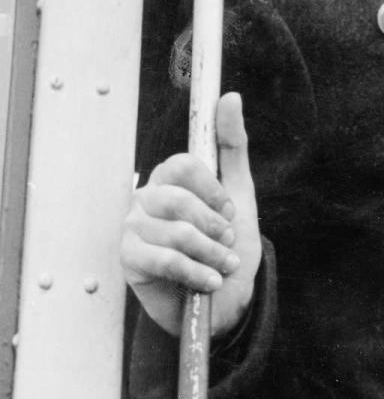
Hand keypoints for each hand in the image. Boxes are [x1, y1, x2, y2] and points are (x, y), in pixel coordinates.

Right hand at [120, 93, 261, 337]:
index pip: (181, 165)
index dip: (212, 190)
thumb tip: (230, 97)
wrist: (223, 301)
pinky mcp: (129, 260)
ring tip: (223, 266)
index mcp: (170, 179)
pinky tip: (209, 282)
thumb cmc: (227, 245)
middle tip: (228, 243)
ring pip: (176, 233)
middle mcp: (146, 198)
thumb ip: (232, 146)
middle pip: (179, 200)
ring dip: (212, 255)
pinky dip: (196, 273)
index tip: (230, 212)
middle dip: (215, 227)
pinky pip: (164, 260)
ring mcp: (134, 229)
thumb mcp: (239, 194)